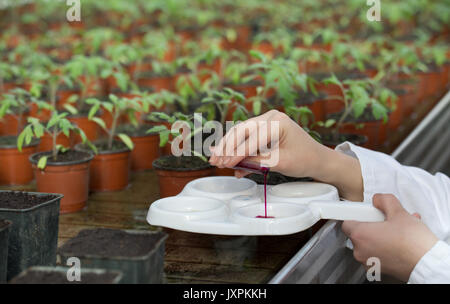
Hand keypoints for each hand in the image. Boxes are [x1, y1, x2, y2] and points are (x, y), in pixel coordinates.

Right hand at [209, 110, 323, 176]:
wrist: (318, 159)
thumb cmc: (304, 159)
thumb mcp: (280, 163)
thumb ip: (256, 162)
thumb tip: (233, 165)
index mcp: (278, 122)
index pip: (251, 139)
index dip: (236, 153)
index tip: (224, 164)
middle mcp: (270, 116)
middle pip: (241, 131)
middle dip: (226, 148)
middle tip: (215, 162)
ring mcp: (266, 120)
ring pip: (240, 132)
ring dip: (227, 147)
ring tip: (215, 160)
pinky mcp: (264, 127)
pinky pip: (245, 136)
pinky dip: (235, 147)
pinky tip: (224, 155)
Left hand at [342, 194, 438, 281]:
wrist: (427, 263)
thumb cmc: (412, 243)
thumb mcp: (398, 212)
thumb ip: (384, 201)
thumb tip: (379, 199)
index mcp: (360, 235)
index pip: (346, 222)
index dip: (357, 215)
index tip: (366, 213)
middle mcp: (360, 251)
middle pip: (359, 232)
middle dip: (373, 224)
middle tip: (386, 220)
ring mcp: (369, 262)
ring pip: (370, 243)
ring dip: (381, 234)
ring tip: (398, 229)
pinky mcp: (379, 269)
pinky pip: (377, 252)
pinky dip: (386, 245)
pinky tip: (400, 239)